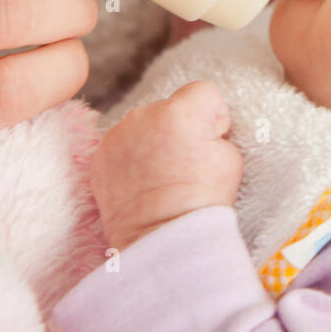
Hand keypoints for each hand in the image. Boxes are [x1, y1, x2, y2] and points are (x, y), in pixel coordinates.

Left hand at [91, 81, 242, 247]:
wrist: (161, 240)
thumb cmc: (201, 202)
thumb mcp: (231, 160)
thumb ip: (215, 134)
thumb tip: (203, 133)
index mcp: (181, 111)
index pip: (203, 91)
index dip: (213, 117)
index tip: (211, 143)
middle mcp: (144, 114)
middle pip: (169, 108)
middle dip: (178, 129)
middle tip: (184, 165)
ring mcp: (117, 134)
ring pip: (143, 126)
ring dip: (152, 142)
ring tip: (161, 177)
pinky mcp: (99, 156)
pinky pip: (122, 145)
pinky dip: (131, 160)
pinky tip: (141, 184)